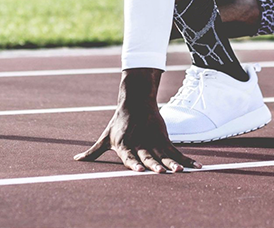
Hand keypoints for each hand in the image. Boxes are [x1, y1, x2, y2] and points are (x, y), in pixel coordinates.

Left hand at [74, 68, 200, 172]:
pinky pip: (176, 152)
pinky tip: (196, 168)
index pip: (128, 156)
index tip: (139, 170)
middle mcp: (139, 144)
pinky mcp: (163, 139)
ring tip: (179, 171)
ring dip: (172, 164)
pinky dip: (186, 160)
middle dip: (154, 164)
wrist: (136, 101)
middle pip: (147, 156)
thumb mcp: (105, 137)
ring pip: (164, 155)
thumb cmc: (118, 123)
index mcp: (123, 145)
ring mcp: (153, 142)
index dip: (133, 163)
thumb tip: (77, 160)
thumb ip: (93, 152)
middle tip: (161, 172)